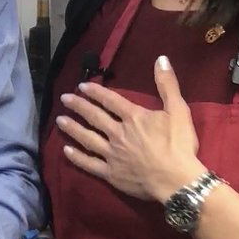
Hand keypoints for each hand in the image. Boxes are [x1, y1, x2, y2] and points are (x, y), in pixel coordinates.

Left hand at [56, 55, 204, 203]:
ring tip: (59, 120)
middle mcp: (118, 133)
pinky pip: (90, 164)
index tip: (81, 86)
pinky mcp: (111, 174)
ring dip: (73, 128)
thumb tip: (161, 58)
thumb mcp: (178, 110)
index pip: (110, 100)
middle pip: (94, 117)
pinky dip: (77, 157)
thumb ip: (167, 84)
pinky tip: (66, 150)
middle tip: (64, 98)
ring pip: (87, 138)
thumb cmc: (179, 145)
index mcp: (133, 117)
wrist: (177, 180)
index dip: (95, 92)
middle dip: (78, 106)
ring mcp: (112, 154)